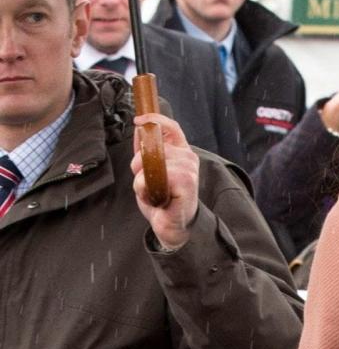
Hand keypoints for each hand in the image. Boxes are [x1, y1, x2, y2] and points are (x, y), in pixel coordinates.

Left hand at [132, 111, 198, 248]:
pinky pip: (158, 175)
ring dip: (143, 180)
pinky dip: (149, 189)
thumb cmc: (163, 201)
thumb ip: (145, 151)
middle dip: (139, 163)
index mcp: (181, 153)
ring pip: (152, 161)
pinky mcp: (187, 182)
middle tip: (145, 183)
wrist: (172, 228)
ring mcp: (189, 169)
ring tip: (152, 194)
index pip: (171, 128)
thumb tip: (139, 130)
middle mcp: (188, 158)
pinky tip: (157, 199)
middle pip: (154, 145)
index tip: (138, 121)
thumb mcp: (149, 172)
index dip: (155, 120)